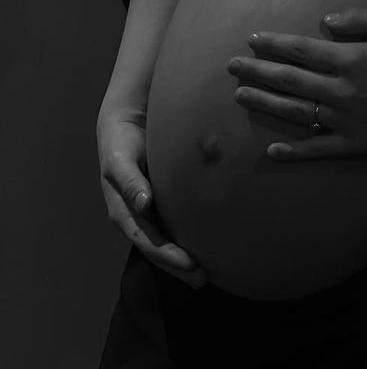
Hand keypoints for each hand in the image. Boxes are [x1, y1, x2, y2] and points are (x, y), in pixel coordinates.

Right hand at [97, 109, 206, 288]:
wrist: (128, 122)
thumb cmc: (121, 143)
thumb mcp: (120, 160)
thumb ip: (130, 181)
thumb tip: (143, 205)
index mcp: (125, 213)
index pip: (148, 242)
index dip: (167, 256)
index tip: (189, 265)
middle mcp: (139, 217)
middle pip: (159, 248)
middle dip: (178, 266)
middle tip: (202, 280)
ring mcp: (152, 210)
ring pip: (169, 239)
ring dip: (185, 257)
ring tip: (208, 272)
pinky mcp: (166, 199)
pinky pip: (179, 220)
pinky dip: (191, 234)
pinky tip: (210, 241)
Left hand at [225, 7, 366, 159]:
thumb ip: (358, 19)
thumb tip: (323, 21)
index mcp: (349, 58)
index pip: (301, 49)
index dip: (274, 43)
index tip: (253, 40)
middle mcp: (340, 89)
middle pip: (289, 79)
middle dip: (257, 71)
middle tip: (232, 67)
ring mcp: (343, 119)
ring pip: (295, 111)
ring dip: (265, 102)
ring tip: (240, 96)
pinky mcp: (351, 143)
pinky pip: (316, 148)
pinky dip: (292, 151)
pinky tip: (272, 150)